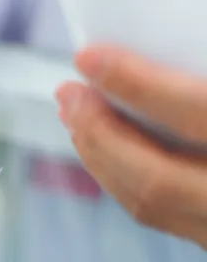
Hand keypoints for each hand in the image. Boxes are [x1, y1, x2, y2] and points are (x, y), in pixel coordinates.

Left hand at [56, 45, 206, 248]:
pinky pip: (161, 214)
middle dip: (98, 133)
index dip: (137, 85)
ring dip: (100, 157)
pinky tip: (104, 150)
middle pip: (154, 178)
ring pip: (149, 203)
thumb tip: (156, 47)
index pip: (194, 114)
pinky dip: (122, 178)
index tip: (88, 58)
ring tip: (73, 115)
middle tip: (67, 92)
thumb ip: (197, 77)